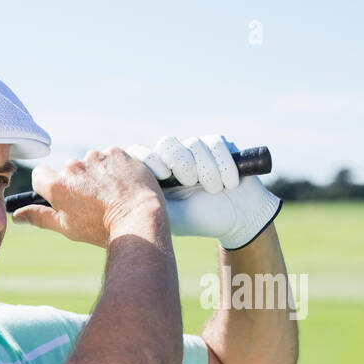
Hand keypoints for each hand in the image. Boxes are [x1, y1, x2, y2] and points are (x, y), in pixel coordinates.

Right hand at [12, 146, 166, 247]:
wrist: (138, 218)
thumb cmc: (100, 228)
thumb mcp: (66, 227)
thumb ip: (39, 217)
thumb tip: (16, 216)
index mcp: (57, 185)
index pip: (40, 174)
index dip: (49, 186)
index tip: (63, 196)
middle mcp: (73, 167)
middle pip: (68, 169)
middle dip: (77, 181)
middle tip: (94, 200)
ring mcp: (96, 157)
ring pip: (90, 162)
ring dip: (97, 173)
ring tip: (111, 193)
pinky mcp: (116, 152)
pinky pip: (110, 156)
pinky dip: (114, 167)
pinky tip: (122, 184)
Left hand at [125, 135, 281, 249]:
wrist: (238, 219)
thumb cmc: (200, 220)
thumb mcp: (170, 215)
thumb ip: (148, 202)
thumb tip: (124, 193)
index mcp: (156, 175)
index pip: (139, 154)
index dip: (149, 159)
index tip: (163, 175)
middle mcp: (173, 160)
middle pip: (167, 143)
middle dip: (181, 162)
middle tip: (190, 183)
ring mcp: (195, 150)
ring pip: (194, 143)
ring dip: (207, 169)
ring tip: (214, 190)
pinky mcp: (218, 145)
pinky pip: (215, 142)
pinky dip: (223, 164)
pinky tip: (228, 183)